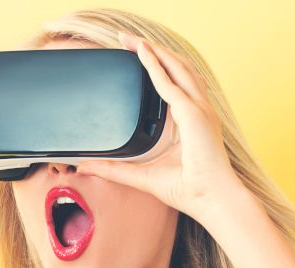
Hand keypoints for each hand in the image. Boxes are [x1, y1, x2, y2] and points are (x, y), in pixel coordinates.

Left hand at [75, 30, 246, 223]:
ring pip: (176, 68)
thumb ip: (113, 170)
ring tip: (134, 41)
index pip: (175, 83)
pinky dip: (156, 66)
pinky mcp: (193, 114)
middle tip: (129, 40)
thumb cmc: (187, 189)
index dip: (159, 66)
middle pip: (176, 69)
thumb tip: (85, 167)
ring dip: (155, 52)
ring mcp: (199, 109)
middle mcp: (198, 110)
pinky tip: (143, 55)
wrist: (210, 199)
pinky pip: (170, 84)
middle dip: (154, 52)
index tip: (140, 56)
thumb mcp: (140, 175)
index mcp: (191, 120)